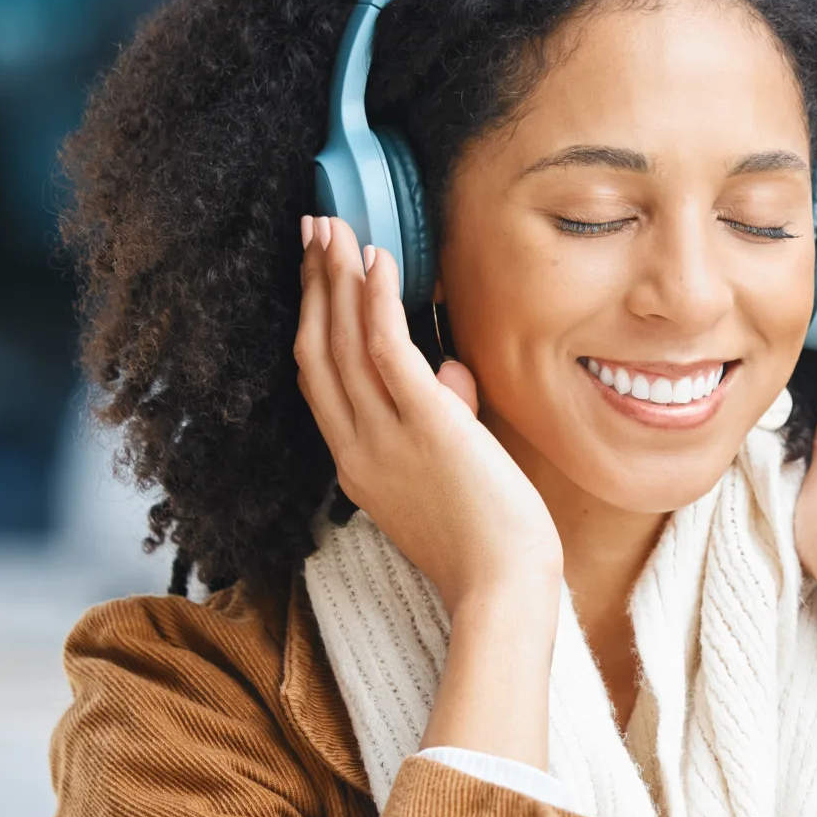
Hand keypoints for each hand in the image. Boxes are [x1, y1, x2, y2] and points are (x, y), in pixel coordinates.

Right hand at [294, 215, 562, 617]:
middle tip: (313, 231)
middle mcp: (357, 449)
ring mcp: (385, 438)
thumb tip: (449, 372)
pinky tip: (376, 260)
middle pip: (318, 351)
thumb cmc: (486, 545)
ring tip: (334, 228)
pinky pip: (387, 350)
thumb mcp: (446, 477)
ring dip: (337, 278)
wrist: (502, 588)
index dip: (313, 324)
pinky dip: (376, 300)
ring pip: (344, 343)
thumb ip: (441, 420)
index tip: (316, 279)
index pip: (319, 383)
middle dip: (314, 285)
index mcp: (355, 468)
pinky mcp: (426, 425)